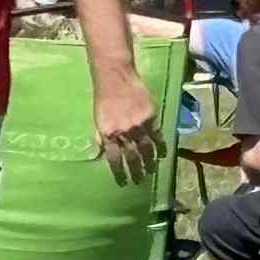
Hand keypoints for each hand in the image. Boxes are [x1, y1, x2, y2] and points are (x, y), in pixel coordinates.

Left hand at [95, 67, 160, 182]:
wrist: (115, 77)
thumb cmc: (103, 98)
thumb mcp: (97, 119)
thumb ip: (101, 136)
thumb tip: (102, 153)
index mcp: (108, 134)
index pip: (114, 159)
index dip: (119, 173)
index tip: (123, 182)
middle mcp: (123, 132)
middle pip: (132, 157)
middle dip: (136, 171)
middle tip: (139, 181)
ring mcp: (138, 125)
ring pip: (146, 149)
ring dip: (149, 162)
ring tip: (151, 171)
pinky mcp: (150, 117)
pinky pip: (157, 136)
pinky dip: (161, 147)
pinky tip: (162, 154)